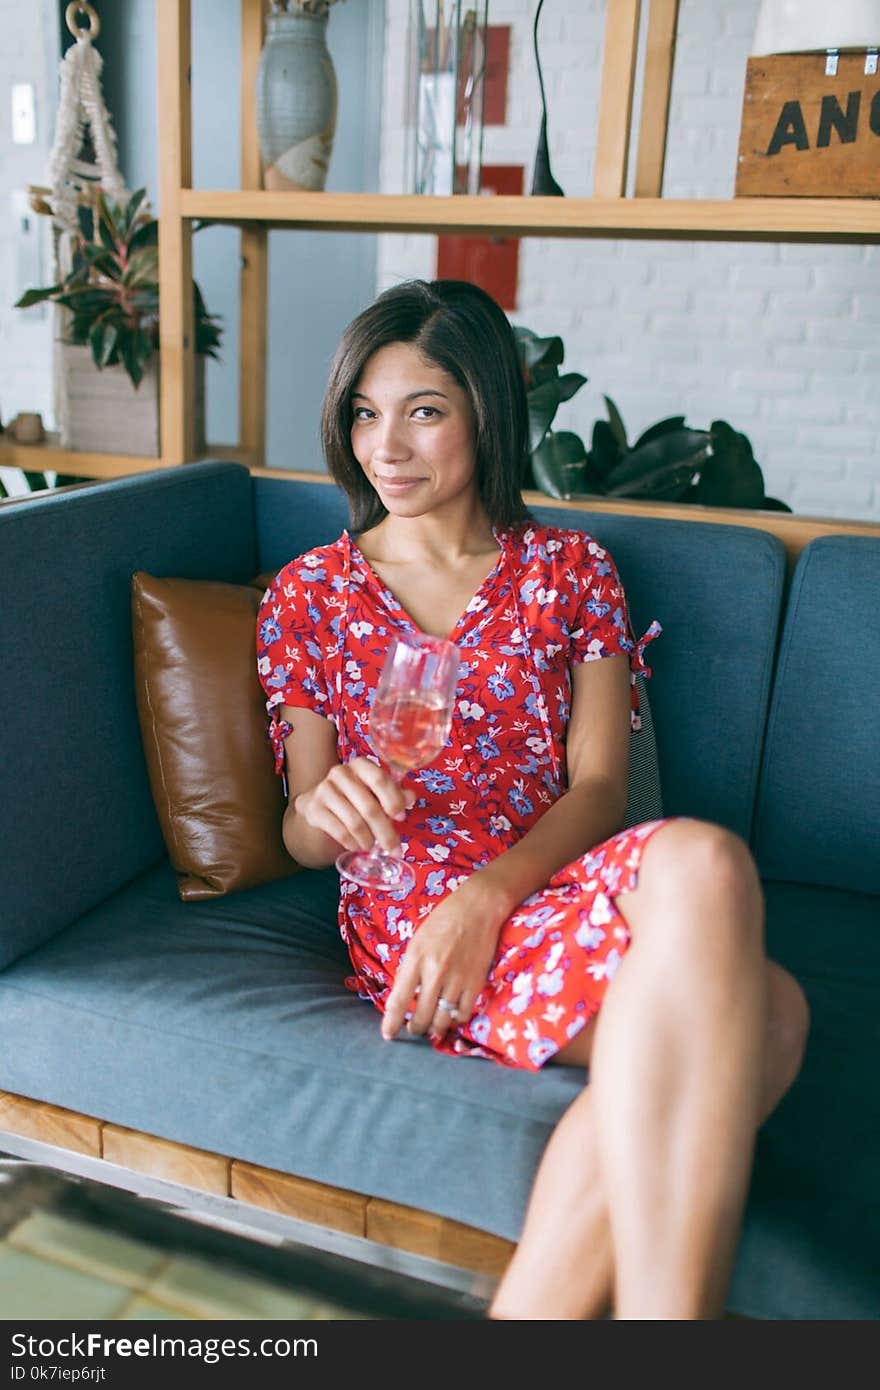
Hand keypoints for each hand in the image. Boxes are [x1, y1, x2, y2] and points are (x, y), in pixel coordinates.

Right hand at [295, 757, 414, 853]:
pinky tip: (357, 846)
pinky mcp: (313, 809)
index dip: (393, 800)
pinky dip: (352, 843)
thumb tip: (411, 798)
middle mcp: (340, 773)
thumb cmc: (354, 797)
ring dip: (368, 840)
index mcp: (360, 765)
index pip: (380, 779)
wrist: (317, 805)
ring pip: (355, 822)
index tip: (402, 817)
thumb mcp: (375, 793)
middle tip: (395, 849)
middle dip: (385, 832)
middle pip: (369, 807)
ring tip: (373, 847)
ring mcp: (324, 790)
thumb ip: (394, 794)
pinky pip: (339, 831)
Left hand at [381, 880, 504, 1043]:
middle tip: (414, 1028)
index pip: (399, 999)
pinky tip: (452, 1016)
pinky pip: (464, 1013)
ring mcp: (457, 980)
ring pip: (443, 1020)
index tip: (388, 1035)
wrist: (478, 908)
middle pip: (421, 1016)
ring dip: (435, 1029)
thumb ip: (410, 968)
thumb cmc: (443, 920)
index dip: (391, 1022)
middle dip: (416, 1028)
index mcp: (415, 959)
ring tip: (432, 1028)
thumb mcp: (417, 941)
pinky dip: (456, 1020)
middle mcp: (435, 973)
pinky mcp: (476, 983)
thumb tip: (405, 996)